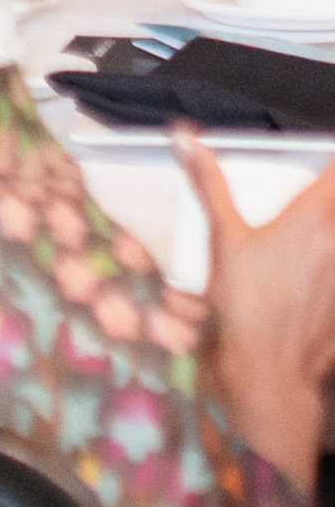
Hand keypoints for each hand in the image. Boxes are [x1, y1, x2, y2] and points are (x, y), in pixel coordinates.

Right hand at [178, 130, 334, 487]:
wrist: (269, 371)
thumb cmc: (244, 301)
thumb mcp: (222, 238)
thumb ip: (210, 184)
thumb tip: (187, 136)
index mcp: (309, 220)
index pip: (334, 176)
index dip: (329, 160)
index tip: (321, 150)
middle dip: (327, 197)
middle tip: (311, 194)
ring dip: (326, 237)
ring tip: (306, 243)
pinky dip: (329, 273)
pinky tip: (311, 281)